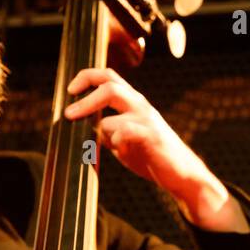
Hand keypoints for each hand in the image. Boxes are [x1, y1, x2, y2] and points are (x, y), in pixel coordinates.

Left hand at [64, 66, 214, 199]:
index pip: (108, 76)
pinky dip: (114, 140)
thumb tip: (80, 130)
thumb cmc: (150, 155)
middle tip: (68, 114)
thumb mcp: (123, 140)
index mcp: (132, 102)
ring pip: (113, 111)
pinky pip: (126, 131)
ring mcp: (146, 120)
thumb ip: (106, 131)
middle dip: (84, 98)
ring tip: (92, 142)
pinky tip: (115, 149)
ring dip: (97, 127)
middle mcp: (139, 105)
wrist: (182, 173)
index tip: (70, 90)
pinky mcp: (152, 137)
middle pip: (109, 85)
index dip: (87, 77)